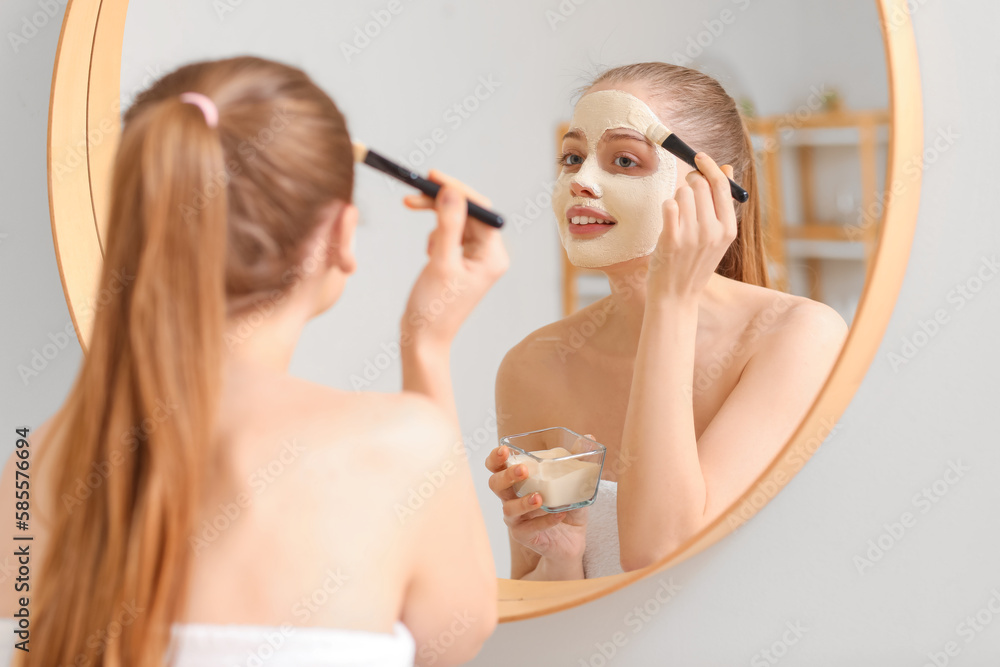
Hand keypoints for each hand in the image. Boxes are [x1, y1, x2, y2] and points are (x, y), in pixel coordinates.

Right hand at [401, 170, 508, 347]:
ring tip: (423, 241)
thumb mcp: (440, 263)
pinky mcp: (462, 263)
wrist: (422, 339)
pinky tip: (428, 253)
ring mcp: (476, 259)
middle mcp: (490, 255)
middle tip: (412, 195)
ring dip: (436, 220)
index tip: (431, 176)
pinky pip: (451, 235)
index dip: (456, 190)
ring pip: (457, 222)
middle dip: (441, 202)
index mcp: (493, 256)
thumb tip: (452, 192)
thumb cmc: (433, 308)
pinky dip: (436, 235)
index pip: (480, 210)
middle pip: (468, 213)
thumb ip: (447, 225)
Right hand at [485, 443, 588, 563]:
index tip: (504, 449)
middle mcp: (511, 498)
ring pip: (509, 509)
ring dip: (523, 502)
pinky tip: (559, 515)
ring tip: (539, 497)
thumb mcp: (574, 482)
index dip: (495, 458)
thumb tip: (589, 437)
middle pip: (495, 484)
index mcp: (518, 481)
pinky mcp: (524, 536)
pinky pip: (529, 529)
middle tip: (523, 471)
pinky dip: (545, 521)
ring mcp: (516, 519)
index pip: (496, 466)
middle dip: (507, 476)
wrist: (574, 539)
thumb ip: (578, 460)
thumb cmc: (567, 506)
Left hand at [648, 154, 737, 301]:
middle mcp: (713, 232)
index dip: (709, 166)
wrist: (677, 297)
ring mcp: (693, 236)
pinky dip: (666, 207)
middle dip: (689, 180)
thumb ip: (721, 204)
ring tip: (677, 216)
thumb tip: (726, 168)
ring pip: (682, 193)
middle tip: (683, 189)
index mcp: (729, 230)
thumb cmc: (694, 264)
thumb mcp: (717, 237)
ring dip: (676, 198)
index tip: (699, 156)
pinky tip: (668, 220)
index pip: (722, 185)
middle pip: (701, 185)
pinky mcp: (672, 240)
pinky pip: (668, 205)